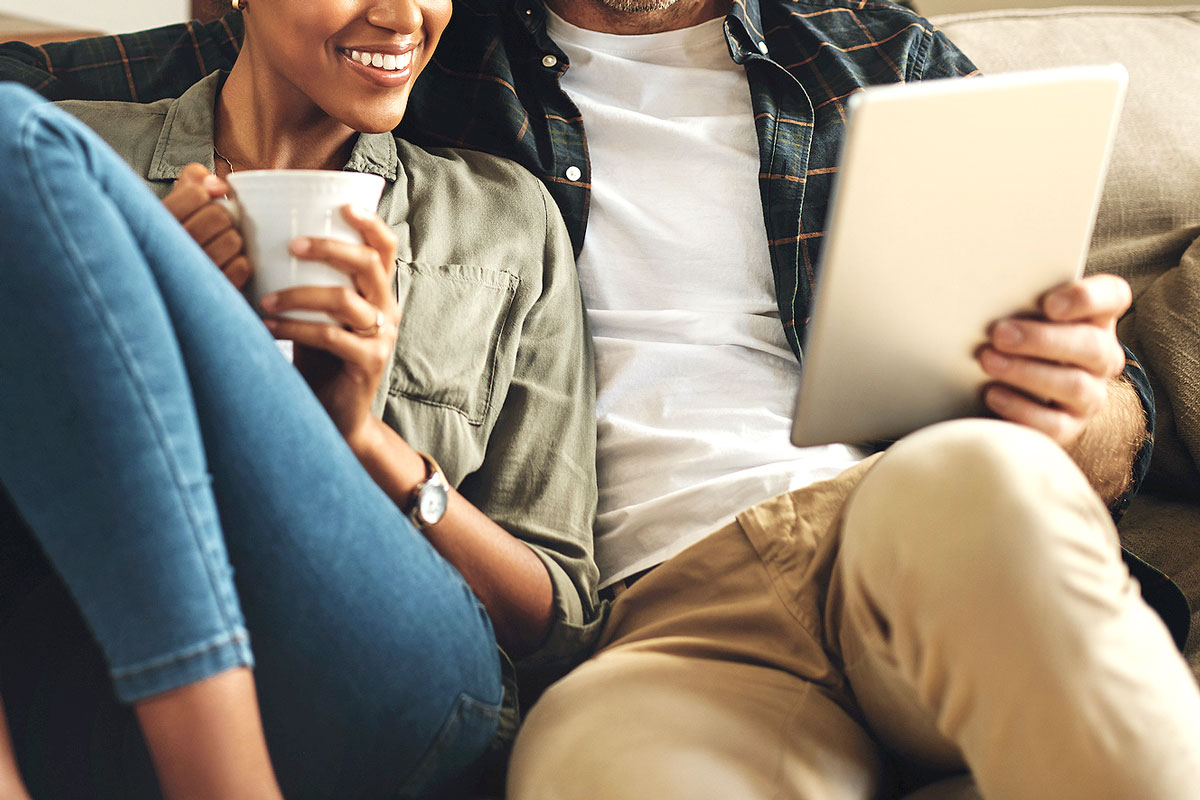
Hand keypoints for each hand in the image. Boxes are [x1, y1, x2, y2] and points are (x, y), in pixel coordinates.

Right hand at [163, 163, 251, 287]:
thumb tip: (218, 185)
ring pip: (232, 240)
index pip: (196, 194)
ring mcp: (189, 274)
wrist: (172, 286)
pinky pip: (242, 267)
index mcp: (156, 221)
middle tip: (215, 227)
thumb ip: (193, 179)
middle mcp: (168, 249)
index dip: (208, 195)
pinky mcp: (211, 290)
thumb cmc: (179, 235)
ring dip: (233, 241)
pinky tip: (225, 266)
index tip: (206, 201)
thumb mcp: (177, 201)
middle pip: (219, 216)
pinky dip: (240, 264)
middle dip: (224, 218)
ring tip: (218, 246)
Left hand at [260, 205, 400, 447]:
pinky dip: (296, 328)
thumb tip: (259, 238)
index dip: (369, 221)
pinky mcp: (369, 363)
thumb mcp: (318, 312)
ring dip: (299, 294)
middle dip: (328, 247)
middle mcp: (387, 309)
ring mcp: (381, 337)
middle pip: (368, 263)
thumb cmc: (320, 356)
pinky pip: (332, 336)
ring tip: (265, 298)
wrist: (336, 414)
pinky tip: (268, 325)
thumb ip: (307, 281)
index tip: (342, 204)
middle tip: (290, 244)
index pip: (386, 246)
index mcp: (378, 291)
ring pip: (344, 300)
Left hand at [978, 274, 1130, 444]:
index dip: (1087, 298)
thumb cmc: (1015, 338)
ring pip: (1074, 385)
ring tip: (987, 361)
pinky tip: (992, 393)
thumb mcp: (1021, 314)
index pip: (1113, 297)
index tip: (1049, 303)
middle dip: (1042, 339)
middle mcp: (1101, 356)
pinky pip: (1054, 424)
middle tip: (999, 334)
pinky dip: (1020, 408)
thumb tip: (984, 290)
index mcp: (1095, 317)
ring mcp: (1090, 394)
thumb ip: (1018, 300)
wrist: (1011, 389)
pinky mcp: (1070, 426)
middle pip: (1091, 345)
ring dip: (1026, 372)